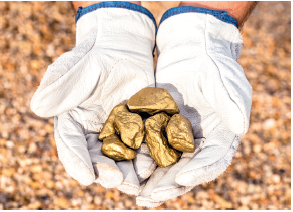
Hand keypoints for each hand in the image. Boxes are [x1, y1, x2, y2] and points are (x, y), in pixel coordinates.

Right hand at [31, 2, 157, 194]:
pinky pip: (143, 145)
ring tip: (137, 179)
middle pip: (97, 157)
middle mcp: (93, 132)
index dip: (77, 162)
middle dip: (106, 171)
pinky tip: (154, 162)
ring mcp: (117, 132)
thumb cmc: (94, 56)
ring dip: (129, 170)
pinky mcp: (138, 127)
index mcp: (72, 122)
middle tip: (117, 180)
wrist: (122, 47)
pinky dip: (147, 155)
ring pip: (121, 156)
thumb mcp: (75, 68)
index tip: (86, 177)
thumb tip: (37, 108)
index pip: (71, 145)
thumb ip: (58, 87)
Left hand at [136, 7, 251, 206]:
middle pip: (187, 168)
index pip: (213, 158)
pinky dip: (142, 161)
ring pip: (168, 164)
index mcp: (221, 133)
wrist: (190, 48)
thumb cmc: (210, 62)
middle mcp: (201, 140)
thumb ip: (232, 103)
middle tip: (151, 197)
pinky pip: (151, 148)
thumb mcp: (222, 80)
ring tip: (139, 195)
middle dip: (170, 184)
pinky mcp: (161, 128)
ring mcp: (180, 136)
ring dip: (154, 181)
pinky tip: (128, 171)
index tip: (182, 178)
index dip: (200, 170)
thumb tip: (240, 128)